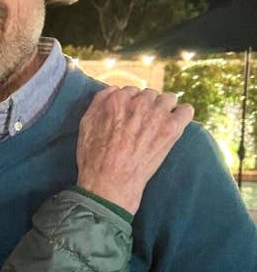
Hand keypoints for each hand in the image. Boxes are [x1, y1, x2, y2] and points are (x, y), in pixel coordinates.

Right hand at [76, 86, 192, 212]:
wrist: (111, 181)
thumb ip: (99, 102)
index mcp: (116, 100)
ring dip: (164, 108)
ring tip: (159, 124)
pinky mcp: (171, 128)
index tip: (129, 116)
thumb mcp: (86, 125)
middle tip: (142, 123)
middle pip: (149, 94)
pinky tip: (175, 124)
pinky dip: (182, 115)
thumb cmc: (94, 156)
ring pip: (168, 99)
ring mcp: (157, 114)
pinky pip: (186, 110)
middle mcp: (138, 103)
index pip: (129, 91)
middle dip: (146, 106)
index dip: (129, 104)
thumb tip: (113, 90)